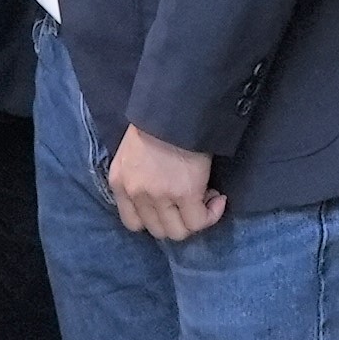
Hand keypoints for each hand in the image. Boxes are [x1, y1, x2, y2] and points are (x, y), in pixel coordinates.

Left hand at [106, 126, 225, 242]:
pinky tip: (218, 199)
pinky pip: (199, 221)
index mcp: (119, 182)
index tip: (170, 207)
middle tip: (192, 202)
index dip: (155, 220)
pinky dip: (212, 214)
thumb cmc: (157, 120)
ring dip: (195, 220)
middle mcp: (136, 193)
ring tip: (207, 199)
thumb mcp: (133, 150)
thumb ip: (138, 174)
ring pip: (178, 232)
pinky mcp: (185, 194)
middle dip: (178, 220)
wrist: (175, 107)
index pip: (133, 223)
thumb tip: (160, 188)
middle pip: (157, 230)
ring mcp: (160, 196)